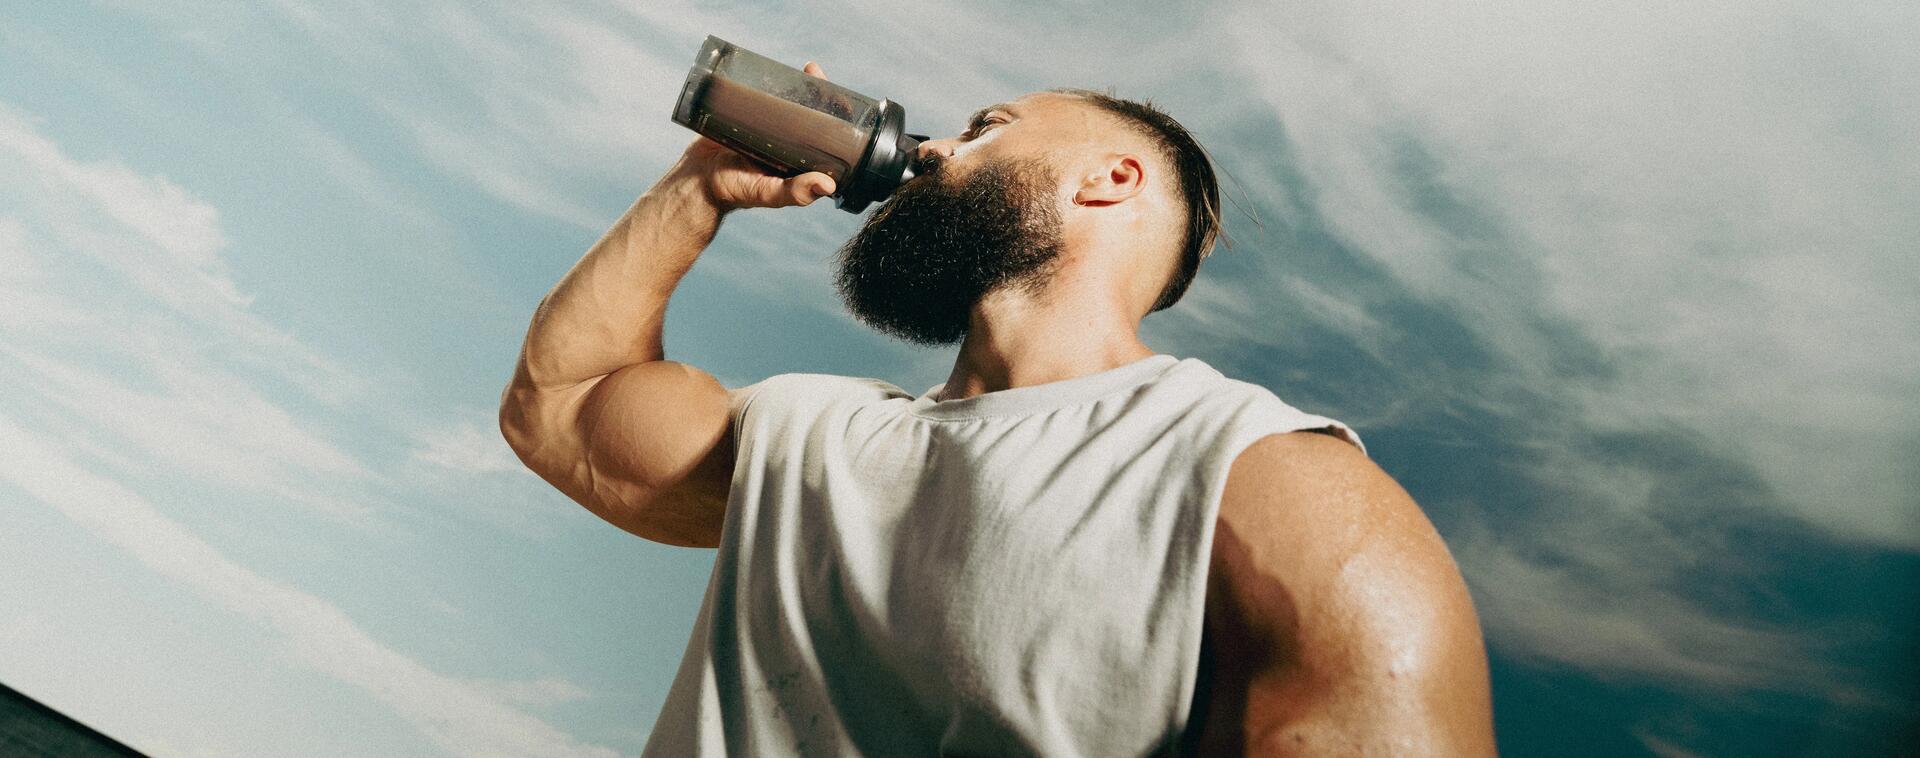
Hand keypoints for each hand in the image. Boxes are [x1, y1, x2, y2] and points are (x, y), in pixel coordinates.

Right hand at [669, 61, 839, 210]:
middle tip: (816, 73)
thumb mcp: (768, 193)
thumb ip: (796, 192)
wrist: (695, 180)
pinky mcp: (749, 119)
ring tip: (807, 69)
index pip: (827, 138)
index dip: (837, 119)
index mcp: (800, 163)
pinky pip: (766, 99)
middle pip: (812, 115)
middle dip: (819, 94)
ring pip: (792, 104)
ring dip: (800, 86)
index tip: (843, 100)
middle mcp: (789, 146)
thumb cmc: (735, 192)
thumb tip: (828, 184)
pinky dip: (773, 85)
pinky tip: (777, 72)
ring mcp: (770, 131)